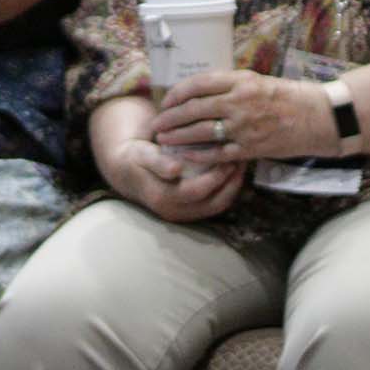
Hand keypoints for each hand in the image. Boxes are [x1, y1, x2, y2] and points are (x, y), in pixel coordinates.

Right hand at [105, 131, 243, 223]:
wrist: (129, 172)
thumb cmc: (138, 158)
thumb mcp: (143, 155)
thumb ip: (158, 162)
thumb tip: (176, 170)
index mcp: (163, 198)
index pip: (198, 191)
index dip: (216, 176)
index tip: (228, 157)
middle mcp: (175, 212)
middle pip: (214, 202)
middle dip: (231, 182)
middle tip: (241, 160)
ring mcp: (184, 215)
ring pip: (218, 206)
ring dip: (233, 187)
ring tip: (241, 166)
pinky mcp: (191, 213)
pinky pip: (215, 205)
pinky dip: (227, 190)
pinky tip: (233, 174)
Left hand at [149, 68, 330, 167]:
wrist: (319, 117)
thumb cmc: (289, 97)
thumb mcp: (258, 81)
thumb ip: (230, 85)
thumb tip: (201, 92)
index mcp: (241, 81)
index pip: (198, 84)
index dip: (177, 94)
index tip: (166, 101)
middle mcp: (240, 102)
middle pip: (193, 109)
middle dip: (170, 118)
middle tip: (156, 124)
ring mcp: (244, 126)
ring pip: (200, 132)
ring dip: (178, 137)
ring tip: (163, 140)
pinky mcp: (251, 148)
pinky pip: (217, 153)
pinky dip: (199, 156)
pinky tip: (186, 156)